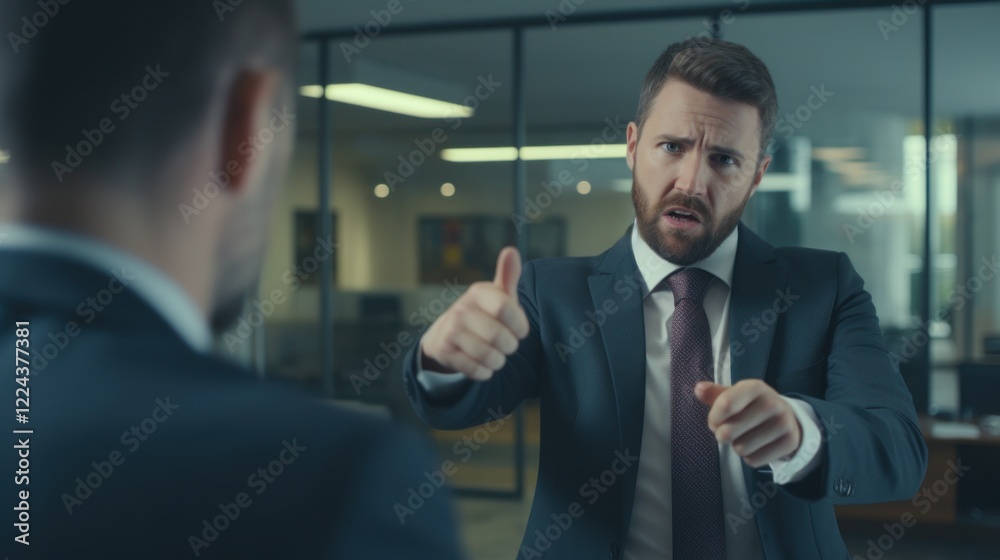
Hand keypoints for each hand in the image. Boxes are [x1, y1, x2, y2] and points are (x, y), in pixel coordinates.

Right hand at [419, 247, 529, 380]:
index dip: (520, 325)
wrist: (447, 334)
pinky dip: (485, 371)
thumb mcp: (497, 295)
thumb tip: (511, 250)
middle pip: (500, 337)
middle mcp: (461, 309)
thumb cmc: (483, 313)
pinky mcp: (445, 352)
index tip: (520, 330)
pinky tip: (482, 363)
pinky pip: (477, 371)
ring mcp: (450, 331)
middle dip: (510, 346)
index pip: (506, 309)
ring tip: (496, 354)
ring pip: (489, 357)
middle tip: (506, 344)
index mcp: (479, 292)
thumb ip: (508, 276)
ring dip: (498, 360)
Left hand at [695, 379, 801, 467]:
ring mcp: (784, 423)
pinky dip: (751, 458)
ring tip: (745, 438)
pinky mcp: (790, 442)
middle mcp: (772, 403)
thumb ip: (714, 394)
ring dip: (737, 447)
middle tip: (729, 432)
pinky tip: (757, 447)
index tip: (714, 423)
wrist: (787, 418)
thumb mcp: (735, 396)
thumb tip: (698, 389)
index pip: (726, 404)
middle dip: (723, 435)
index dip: (714, 419)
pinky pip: (755, 460)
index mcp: (755, 387)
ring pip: (741, 449)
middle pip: (729, 432)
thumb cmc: (751, 406)